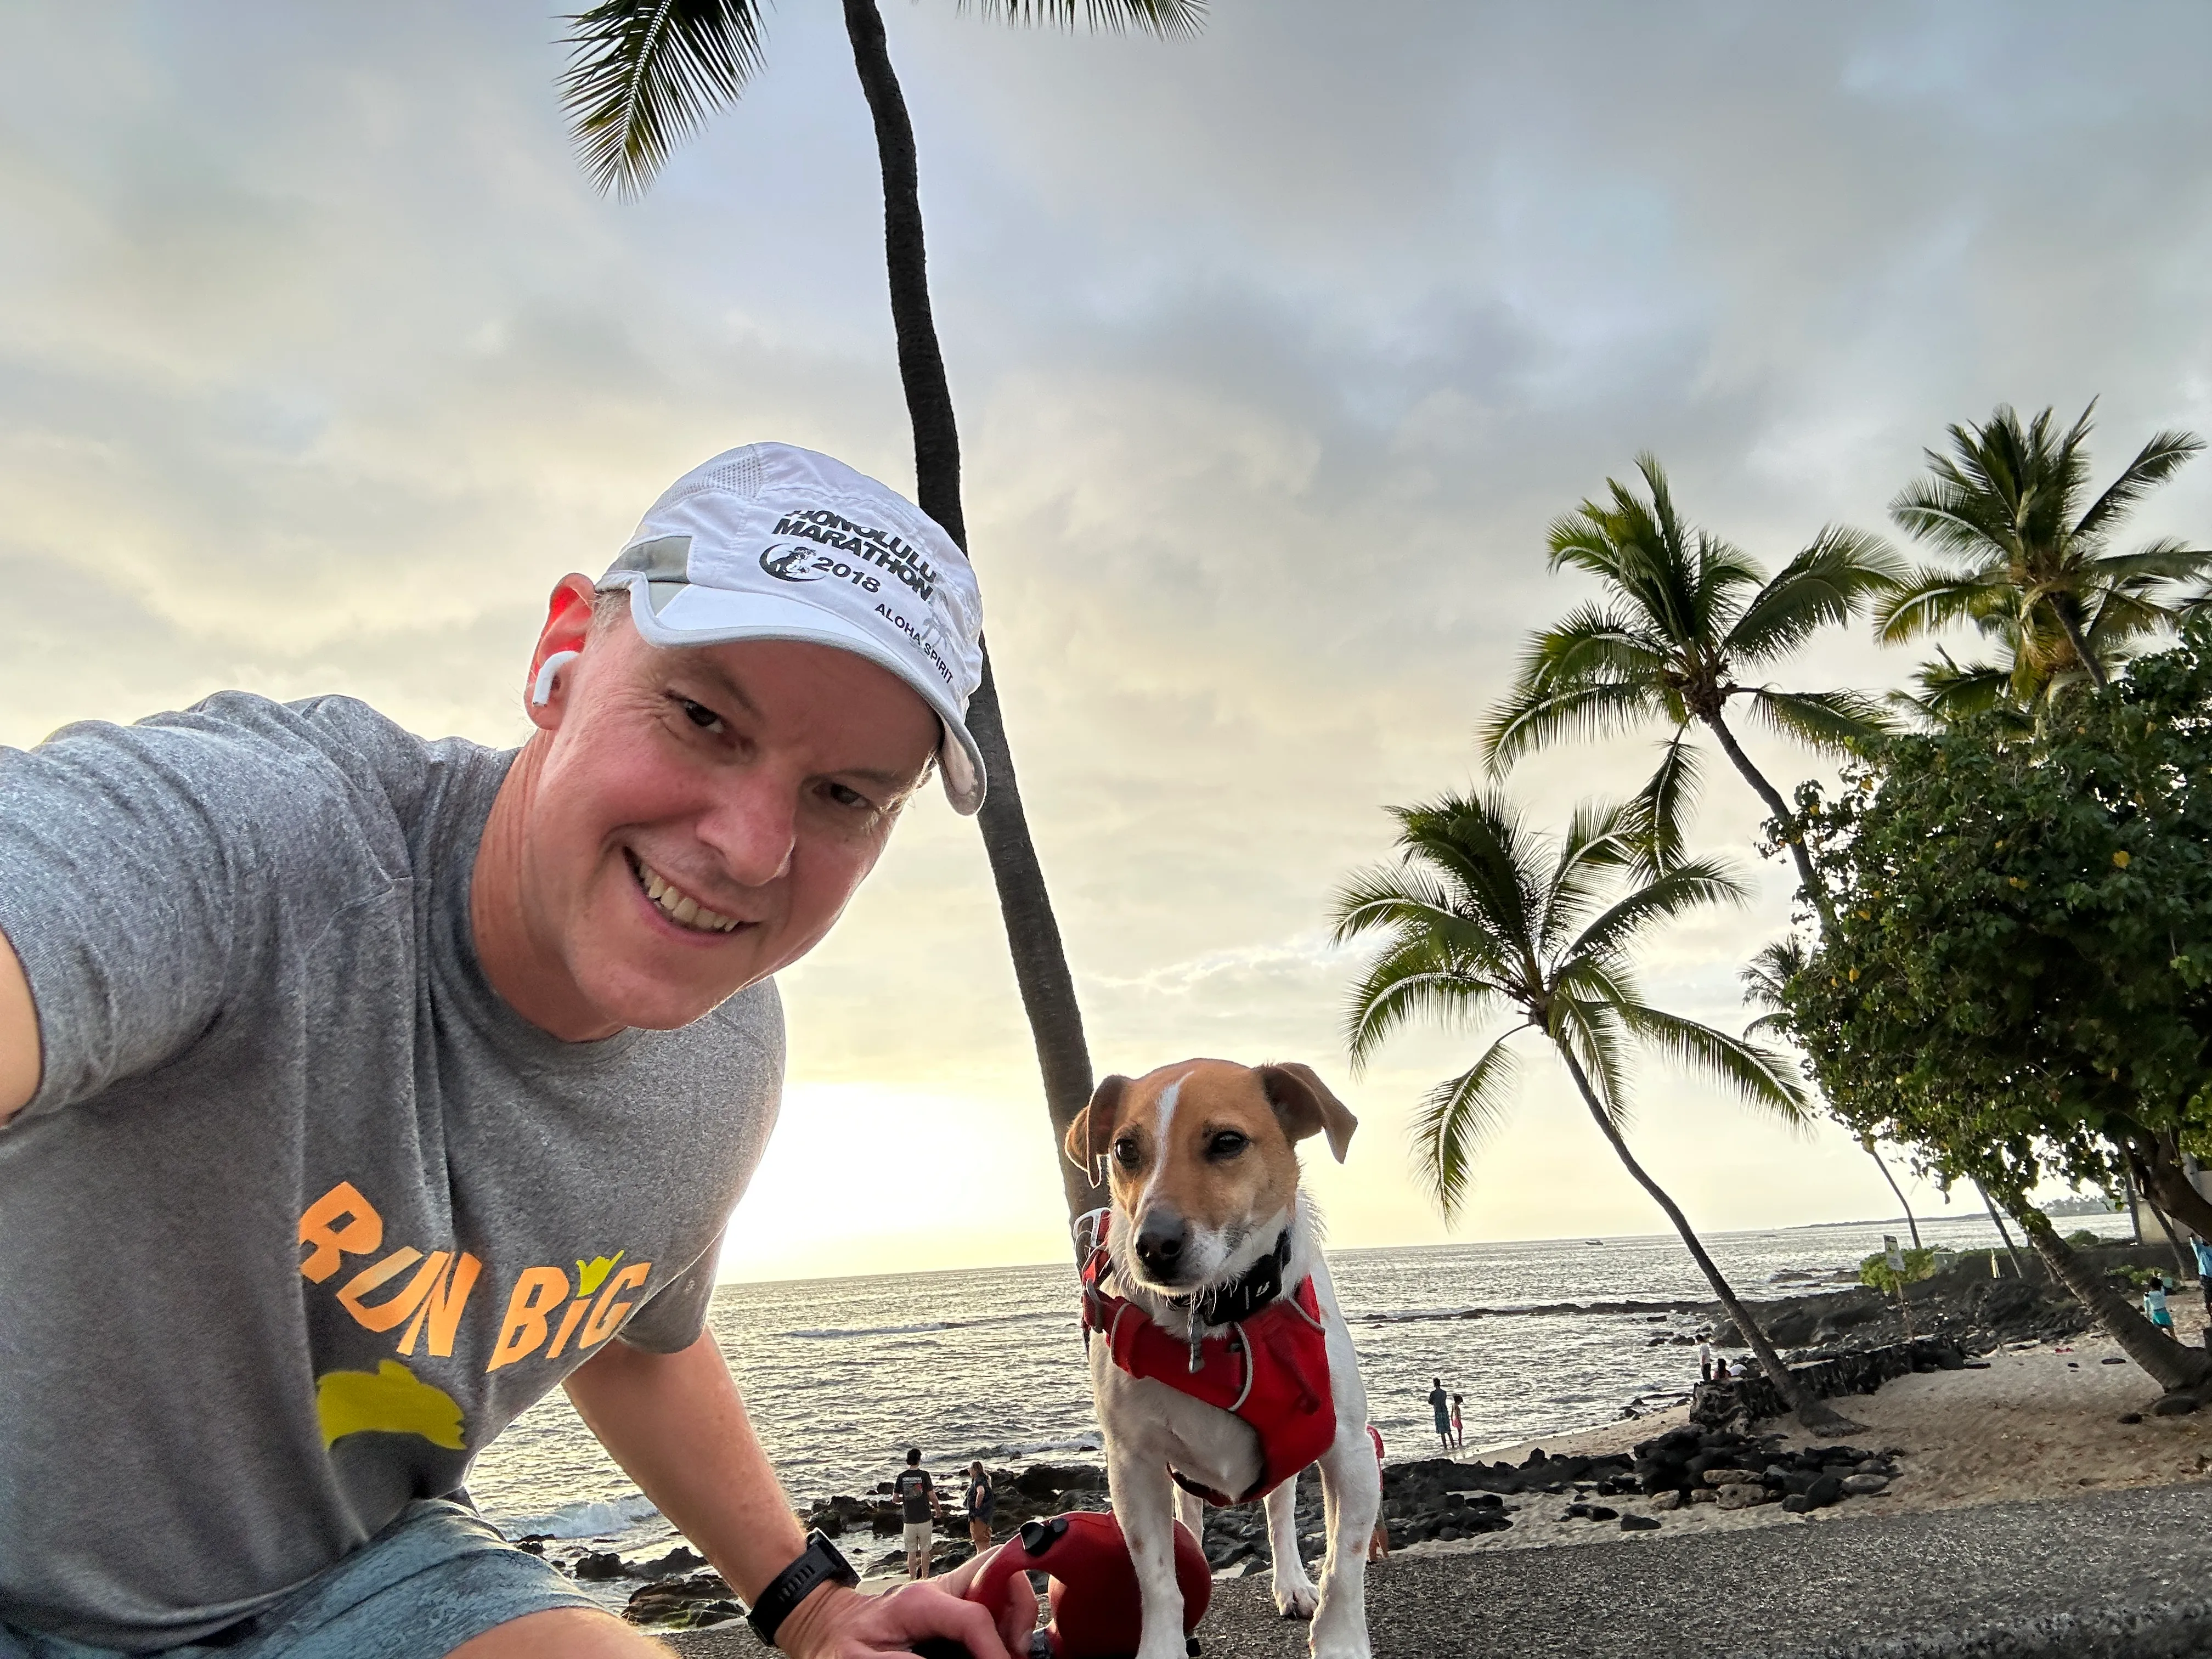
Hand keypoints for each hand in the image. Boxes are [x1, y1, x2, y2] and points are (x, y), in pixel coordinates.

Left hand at [774, 1550, 1035, 1658]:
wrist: (826, 1627)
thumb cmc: (839, 1645)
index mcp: (920, 1601)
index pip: (974, 1615)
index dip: (996, 1649)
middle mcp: (939, 1589)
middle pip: (1000, 1573)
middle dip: (1019, 1609)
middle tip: (1016, 1651)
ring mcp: (948, 1595)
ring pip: (1002, 1585)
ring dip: (1015, 1616)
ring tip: (1009, 1652)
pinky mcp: (951, 1608)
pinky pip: (991, 1604)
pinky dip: (1003, 1623)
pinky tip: (994, 1650)